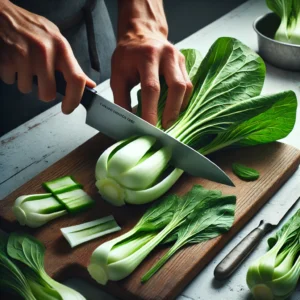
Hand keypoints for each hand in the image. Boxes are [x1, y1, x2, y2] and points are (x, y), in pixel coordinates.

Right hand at [0, 0, 95, 113]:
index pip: (76, 79)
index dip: (74, 100)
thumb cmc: (32, 29)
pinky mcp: (6, 60)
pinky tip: (13, 61)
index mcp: (61, 47)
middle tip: (40, 79)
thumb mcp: (57, 41)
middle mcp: (45, 51)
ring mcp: (24, 56)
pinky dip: (11, 75)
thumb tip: (88, 84)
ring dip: (25, 81)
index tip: (68, 108)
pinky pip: (10, 81)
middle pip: (48, 93)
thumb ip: (72, 65)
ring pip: (27, 89)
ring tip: (23, 64)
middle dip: (44, 92)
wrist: (2, 14)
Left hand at [111, 0, 192, 128]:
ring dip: (179, 107)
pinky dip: (182, 100)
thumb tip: (129, 122)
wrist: (141, 34)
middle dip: (171, 111)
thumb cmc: (127, 56)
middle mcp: (166, 54)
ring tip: (170, 121)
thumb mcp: (118, 75)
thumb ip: (121, 99)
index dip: (151, 110)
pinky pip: (188, 85)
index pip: (151, 88)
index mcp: (146, 56)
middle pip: (176, 86)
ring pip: (186, 86)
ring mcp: (178, 58)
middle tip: (165, 127)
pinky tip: (175, 109)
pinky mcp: (184, 62)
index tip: (149, 128)